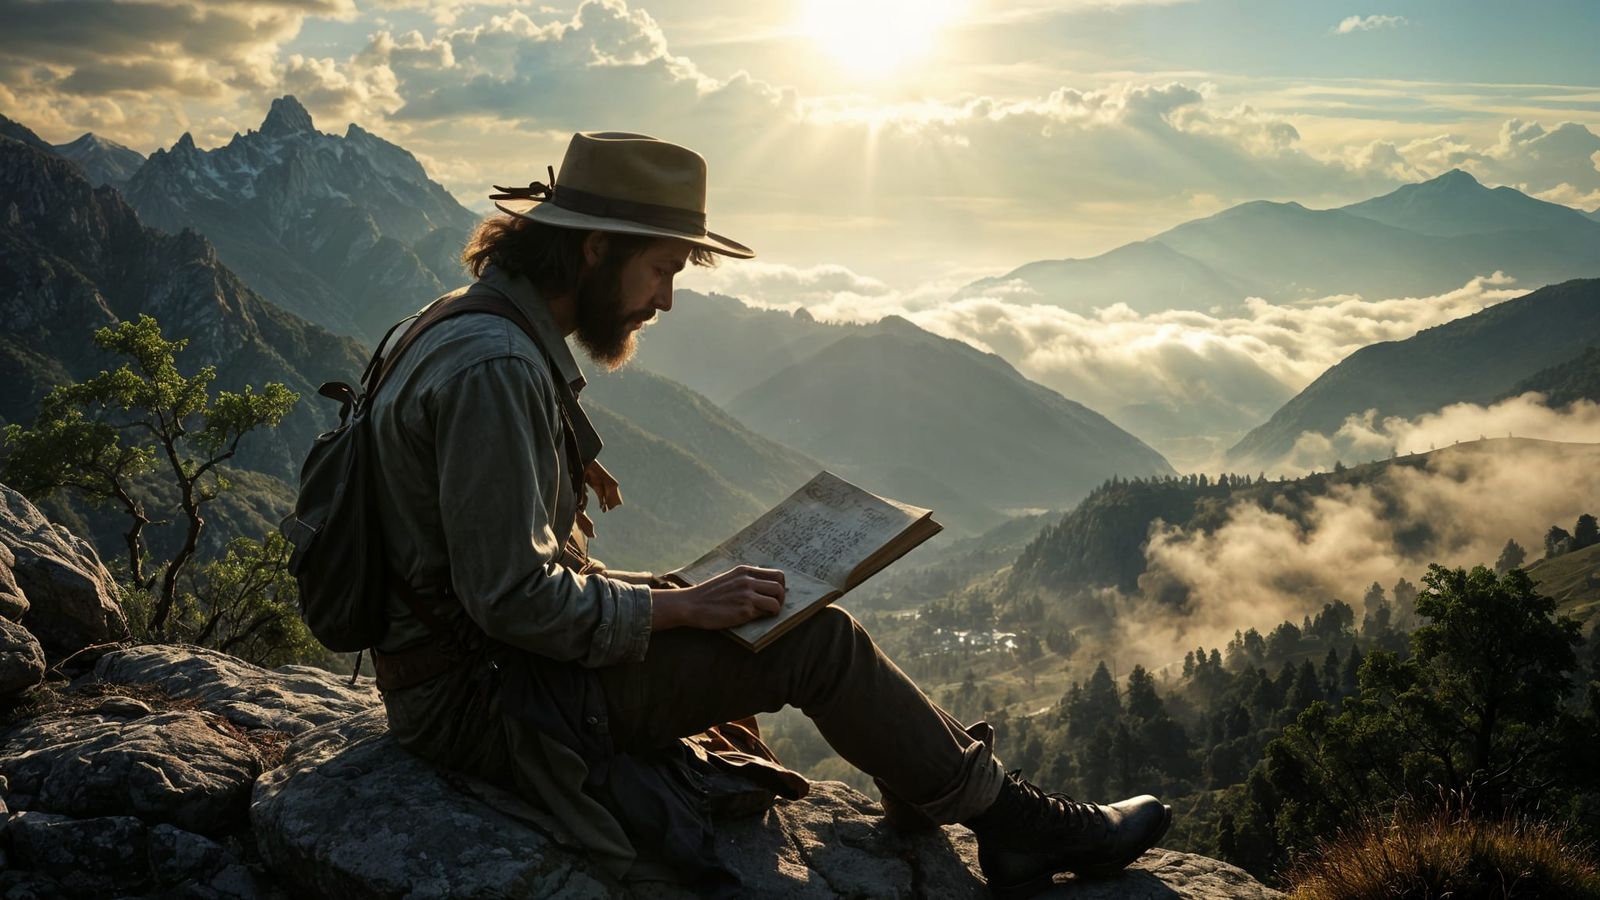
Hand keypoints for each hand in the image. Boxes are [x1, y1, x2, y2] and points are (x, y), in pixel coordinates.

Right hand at [651, 565, 785, 630]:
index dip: (780, 586)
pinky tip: (752, 617)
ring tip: (766, 613)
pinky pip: (765, 613)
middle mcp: (748, 580)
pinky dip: (763, 617)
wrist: (691, 605)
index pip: (777, 574)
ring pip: (777, 601)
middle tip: (773, 606)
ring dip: (775, 609)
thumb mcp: (729, 578)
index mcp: (745, 571)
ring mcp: (747, 595)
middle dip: (781, 598)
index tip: (774, 595)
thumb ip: (746, 579)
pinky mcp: (744, 610)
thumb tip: (766, 584)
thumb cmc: (709, 594)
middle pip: (780, 587)